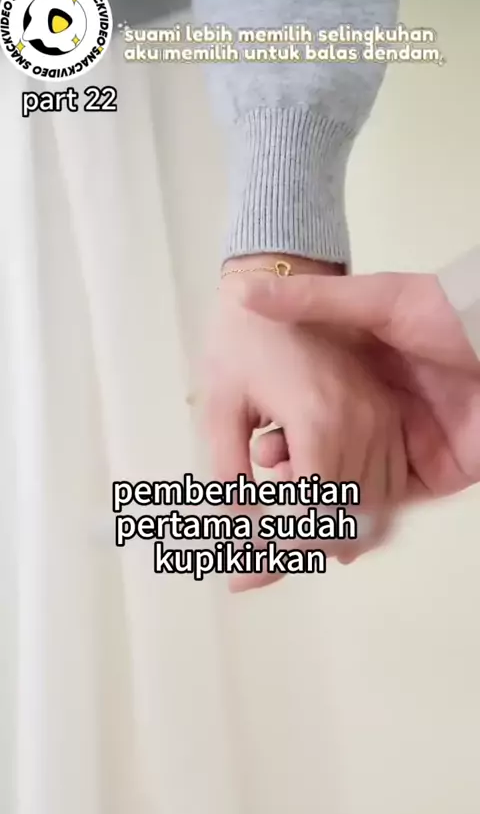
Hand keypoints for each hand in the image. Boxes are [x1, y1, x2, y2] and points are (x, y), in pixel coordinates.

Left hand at [198, 257, 407, 591]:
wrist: (282, 279)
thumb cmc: (239, 340)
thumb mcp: (221, 405)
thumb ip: (230, 474)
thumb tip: (232, 533)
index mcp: (319, 419)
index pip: (312, 513)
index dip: (277, 550)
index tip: (242, 568)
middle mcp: (362, 422)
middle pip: (346, 520)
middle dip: (297, 550)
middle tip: (252, 565)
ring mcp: (382, 418)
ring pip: (374, 510)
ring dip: (330, 535)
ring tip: (280, 539)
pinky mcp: (387, 414)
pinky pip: (388, 484)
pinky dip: (359, 514)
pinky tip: (322, 516)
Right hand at [237, 272, 479, 500]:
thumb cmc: (445, 313)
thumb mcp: (375, 299)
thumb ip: (312, 300)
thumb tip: (244, 292)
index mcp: (360, 379)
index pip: (307, 418)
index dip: (279, 436)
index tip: (252, 444)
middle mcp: (378, 417)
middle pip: (326, 459)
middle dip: (292, 478)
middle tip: (263, 488)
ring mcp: (405, 448)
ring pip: (352, 488)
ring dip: (319, 501)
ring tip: (288, 505)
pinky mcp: (432, 474)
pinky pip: (389, 505)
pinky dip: (357, 518)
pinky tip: (325, 520)